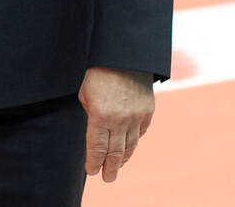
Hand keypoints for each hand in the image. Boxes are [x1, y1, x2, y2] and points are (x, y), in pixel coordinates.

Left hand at [79, 66, 154, 182]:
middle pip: (114, 153)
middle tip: (106, 178)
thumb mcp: (86, 94)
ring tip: (116, 167)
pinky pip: (140, 133)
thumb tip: (97, 131)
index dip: (94, 163)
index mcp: (100, 115)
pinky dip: (134, 143)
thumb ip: (91, 115)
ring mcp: (135, 117)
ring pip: (129, 146)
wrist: (125, 56)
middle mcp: (119, 120)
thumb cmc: (99, 73)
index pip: (97, 148)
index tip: (91, 171)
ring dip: (122, 159)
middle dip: (109, 168)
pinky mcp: (148, 112)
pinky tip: (128, 148)